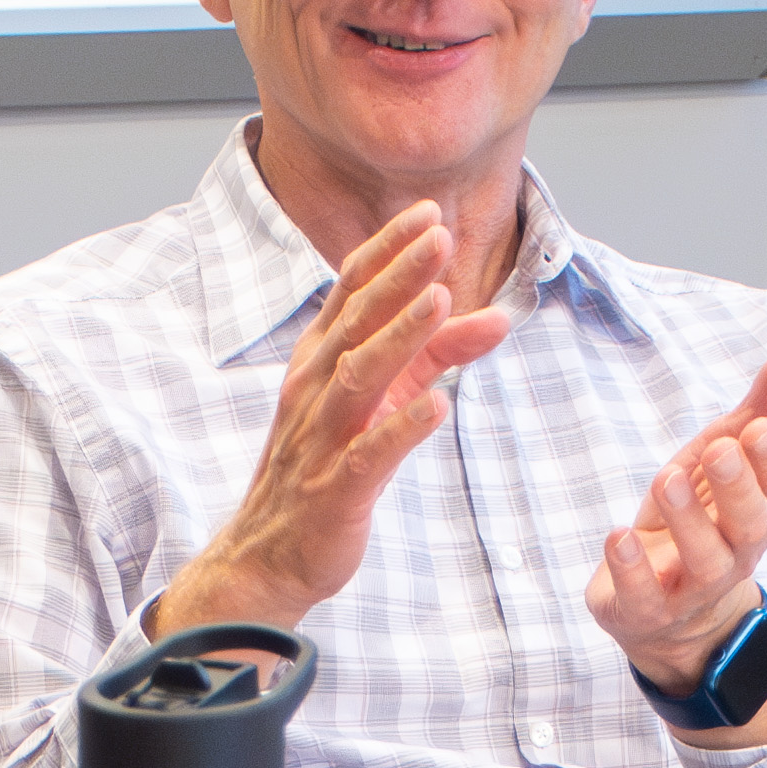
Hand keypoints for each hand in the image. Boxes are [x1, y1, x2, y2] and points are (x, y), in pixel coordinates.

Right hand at [152, 204, 512, 638]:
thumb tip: (496, 319)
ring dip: (400, 337)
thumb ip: (437, 356)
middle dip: (399, 277)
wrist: (270, 553)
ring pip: (360, 377)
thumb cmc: (328, 464)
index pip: (351, 291)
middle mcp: (314, 390)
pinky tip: (437, 407)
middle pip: (357, 322)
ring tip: (441, 299)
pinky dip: (401, 429)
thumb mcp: (385, 399)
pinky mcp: (336, 490)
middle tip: (439, 235)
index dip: (388, 251)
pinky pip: (370, 454)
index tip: (428, 214)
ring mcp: (322, 439)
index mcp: (320, 360)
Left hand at [584, 354, 766, 702]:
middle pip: (750, 526)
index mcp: (758, 513)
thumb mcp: (719, 461)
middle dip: (738, 487)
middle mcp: (736, 553)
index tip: (762, 427)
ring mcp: (694, 587)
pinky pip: (645, 597)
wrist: (664, 611)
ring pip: (704, 561)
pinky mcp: (649, 610)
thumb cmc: (696, 520)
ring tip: (668, 479)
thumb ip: (755, 415)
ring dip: (687, 520)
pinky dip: (631, 568)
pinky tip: (618, 535)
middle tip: (721, 449)